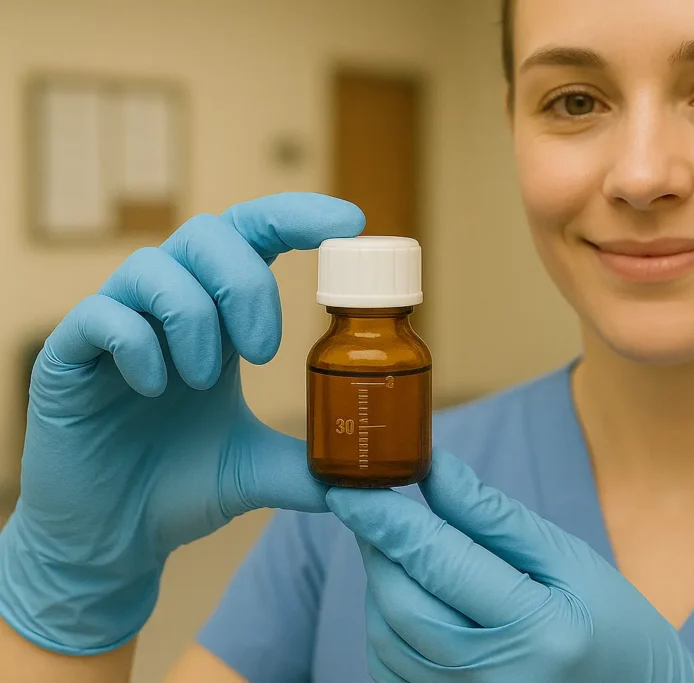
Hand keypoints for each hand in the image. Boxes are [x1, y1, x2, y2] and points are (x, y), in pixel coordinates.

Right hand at [0, 193, 363, 654]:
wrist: (111, 539)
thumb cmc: (180, 490)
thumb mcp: (259, 469)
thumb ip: (311, 461)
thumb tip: (378, 477)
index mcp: (219, 319)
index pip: (255, 236)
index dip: (298, 216)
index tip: (351, 221)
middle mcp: (168, 307)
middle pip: (208, 233)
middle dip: (247, 283)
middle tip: (266, 352)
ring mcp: (116, 324)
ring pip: (155, 266)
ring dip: (195, 319)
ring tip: (202, 382)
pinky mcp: (69, 354)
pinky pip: (102, 313)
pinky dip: (139, 344)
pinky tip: (155, 389)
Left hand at [327, 449, 693, 682]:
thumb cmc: (614, 625)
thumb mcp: (569, 559)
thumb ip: (494, 517)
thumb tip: (433, 469)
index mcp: (538, 629)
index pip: (439, 563)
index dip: (386, 520)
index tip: (349, 486)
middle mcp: (495, 680)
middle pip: (400, 603)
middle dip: (378, 547)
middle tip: (378, 509)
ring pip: (386, 639)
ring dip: (380, 584)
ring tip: (405, 551)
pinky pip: (391, 673)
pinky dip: (386, 628)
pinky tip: (412, 599)